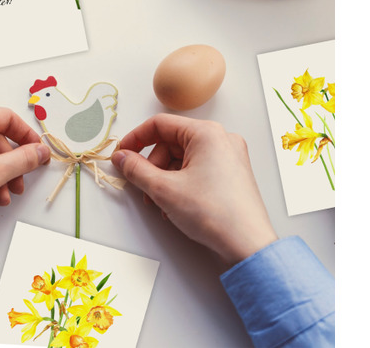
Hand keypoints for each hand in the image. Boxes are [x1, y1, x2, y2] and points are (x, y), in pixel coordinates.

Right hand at [111, 113, 276, 264]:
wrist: (247, 245)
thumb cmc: (214, 213)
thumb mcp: (163, 189)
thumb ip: (136, 169)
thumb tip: (122, 158)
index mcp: (207, 133)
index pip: (160, 124)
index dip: (135, 139)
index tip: (122, 154)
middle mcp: (221, 140)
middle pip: (170, 143)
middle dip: (152, 166)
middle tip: (143, 187)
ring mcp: (228, 157)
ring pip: (182, 159)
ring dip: (164, 179)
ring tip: (161, 203)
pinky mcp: (231, 175)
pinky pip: (196, 170)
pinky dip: (181, 184)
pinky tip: (176, 205)